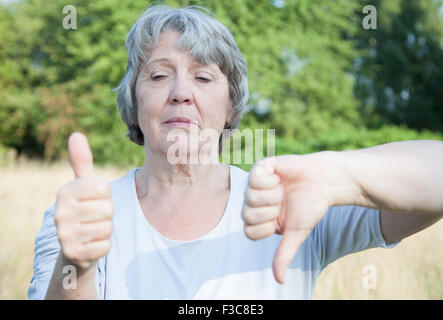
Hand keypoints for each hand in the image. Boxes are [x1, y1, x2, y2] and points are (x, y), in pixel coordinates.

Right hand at [54, 132, 113, 271]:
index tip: (95, 200)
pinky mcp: (73, 254)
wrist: (75, 247)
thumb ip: (82, 162)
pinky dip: (103, 246)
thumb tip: (76, 134)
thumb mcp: (83, 186)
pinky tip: (92, 245)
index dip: (106, 195)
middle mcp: (60, 213)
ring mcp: (64, 234)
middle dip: (108, 214)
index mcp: (64, 192)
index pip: (104, 188)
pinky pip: (105, 246)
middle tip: (95, 218)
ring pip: (108, 228)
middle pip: (108, 209)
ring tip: (93, 230)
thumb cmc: (85, 209)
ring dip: (106, 230)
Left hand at [242, 152, 353, 283]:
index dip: (267, 226)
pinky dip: (270, 181)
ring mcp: (255, 184)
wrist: (324, 182)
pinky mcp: (261, 167)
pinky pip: (254, 178)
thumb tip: (280, 281)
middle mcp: (254, 202)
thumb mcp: (296, 233)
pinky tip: (279, 178)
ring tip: (283, 189)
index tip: (281, 218)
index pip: (248, 231)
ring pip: (249, 197)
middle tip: (283, 203)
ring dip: (272, 196)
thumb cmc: (310, 207)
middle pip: (246, 215)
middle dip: (270, 211)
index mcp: (261, 218)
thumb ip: (284, 255)